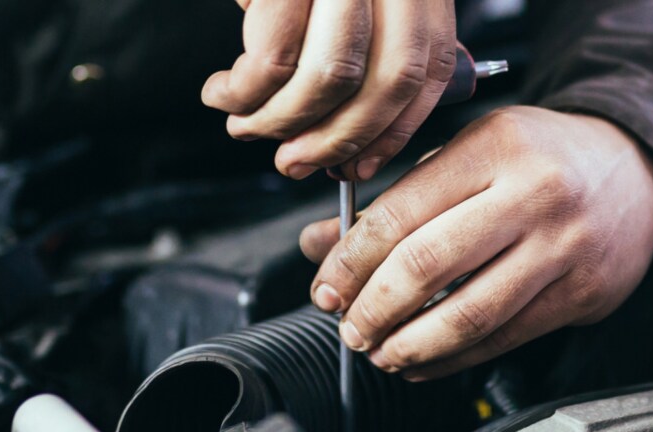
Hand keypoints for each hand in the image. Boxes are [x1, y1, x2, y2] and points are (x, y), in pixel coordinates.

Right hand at [201, 0, 457, 181]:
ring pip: (328, 77)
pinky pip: (271, 58)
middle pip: (385, 81)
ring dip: (282, 121)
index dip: (396, 130)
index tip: (361, 166)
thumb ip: (366, 44)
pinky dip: (244, 92)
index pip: (428, 70)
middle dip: (337, 138)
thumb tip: (352, 136)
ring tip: (246, 126)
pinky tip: (224, 92)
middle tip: (295, 163)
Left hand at [299, 107, 652, 379]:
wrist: (636, 169)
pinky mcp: (582, 293)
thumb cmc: (544, 158)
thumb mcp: (471, 152)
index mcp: (496, 147)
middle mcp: (534, 194)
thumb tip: (324, 245)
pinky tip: (424, 362)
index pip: (402, 212)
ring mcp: (563, 247)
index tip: (327, 287)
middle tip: (349, 326)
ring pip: (469, 314)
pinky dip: (454, 360)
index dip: (352, 261)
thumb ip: (401, 197)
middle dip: (374, 307)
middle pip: (429, 265)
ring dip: (411, 344)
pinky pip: (505, 339)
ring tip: (380, 352)